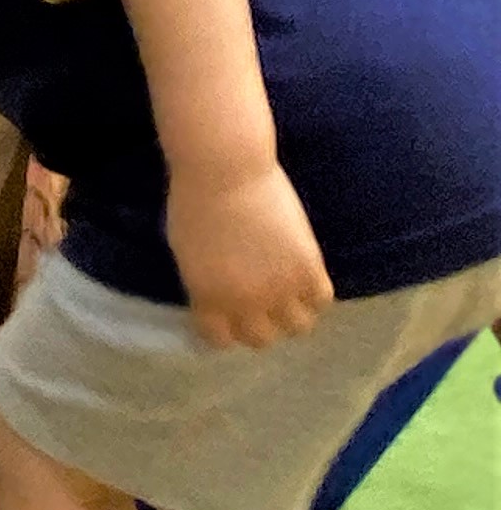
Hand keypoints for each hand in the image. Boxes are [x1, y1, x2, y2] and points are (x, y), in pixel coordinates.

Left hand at [167, 159, 334, 348]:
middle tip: (262, 305)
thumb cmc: (193, 200)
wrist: (224, 170)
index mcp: (208, 299)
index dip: (226, 329)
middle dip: (260, 324)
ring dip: (293, 314)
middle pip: (261, 339)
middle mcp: (245, 303)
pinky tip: (307, 278)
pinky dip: (316, 294)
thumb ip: (203, 282)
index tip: (230, 318)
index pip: (220, 339)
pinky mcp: (308, 267)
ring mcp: (280, 288)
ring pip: (299, 327)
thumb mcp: (185, 252)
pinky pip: (322, 300)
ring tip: (290, 295)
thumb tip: (215, 297)